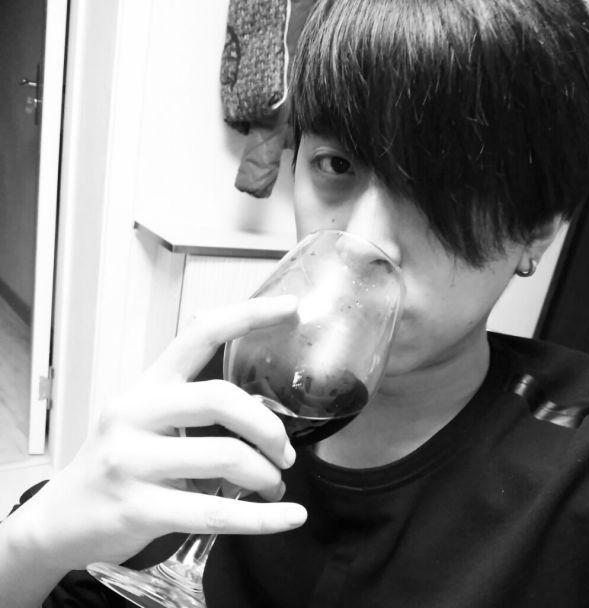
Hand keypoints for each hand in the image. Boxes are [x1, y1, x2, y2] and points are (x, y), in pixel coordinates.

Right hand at [12, 296, 306, 571]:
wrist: (59, 521)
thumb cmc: (118, 464)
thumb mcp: (145, 421)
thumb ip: (192, 406)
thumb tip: (260, 409)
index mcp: (146, 386)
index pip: (199, 335)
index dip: (247, 315)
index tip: (290, 306)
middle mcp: (136, 413)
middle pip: (220, 398)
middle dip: (268, 427)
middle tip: (286, 452)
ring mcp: (132, 461)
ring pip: (225, 457)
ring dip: (266, 474)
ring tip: (273, 484)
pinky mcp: (138, 509)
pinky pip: (215, 513)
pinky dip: (262, 519)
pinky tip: (291, 516)